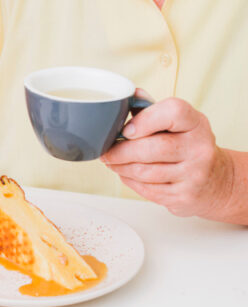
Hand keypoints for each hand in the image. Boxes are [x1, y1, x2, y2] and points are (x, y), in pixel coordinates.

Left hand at [101, 96, 234, 217]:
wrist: (216, 180)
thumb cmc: (187, 145)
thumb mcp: (179, 124)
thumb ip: (152, 110)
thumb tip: (128, 95)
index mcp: (196, 123)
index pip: (173, 112)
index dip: (144, 120)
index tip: (126, 129)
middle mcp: (199, 148)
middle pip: (151, 148)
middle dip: (120, 151)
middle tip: (105, 152)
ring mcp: (194, 174)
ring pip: (145, 172)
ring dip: (120, 168)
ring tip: (111, 162)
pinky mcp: (184, 196)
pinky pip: (147, 189)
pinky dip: (130, 181)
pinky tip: (126, 174)